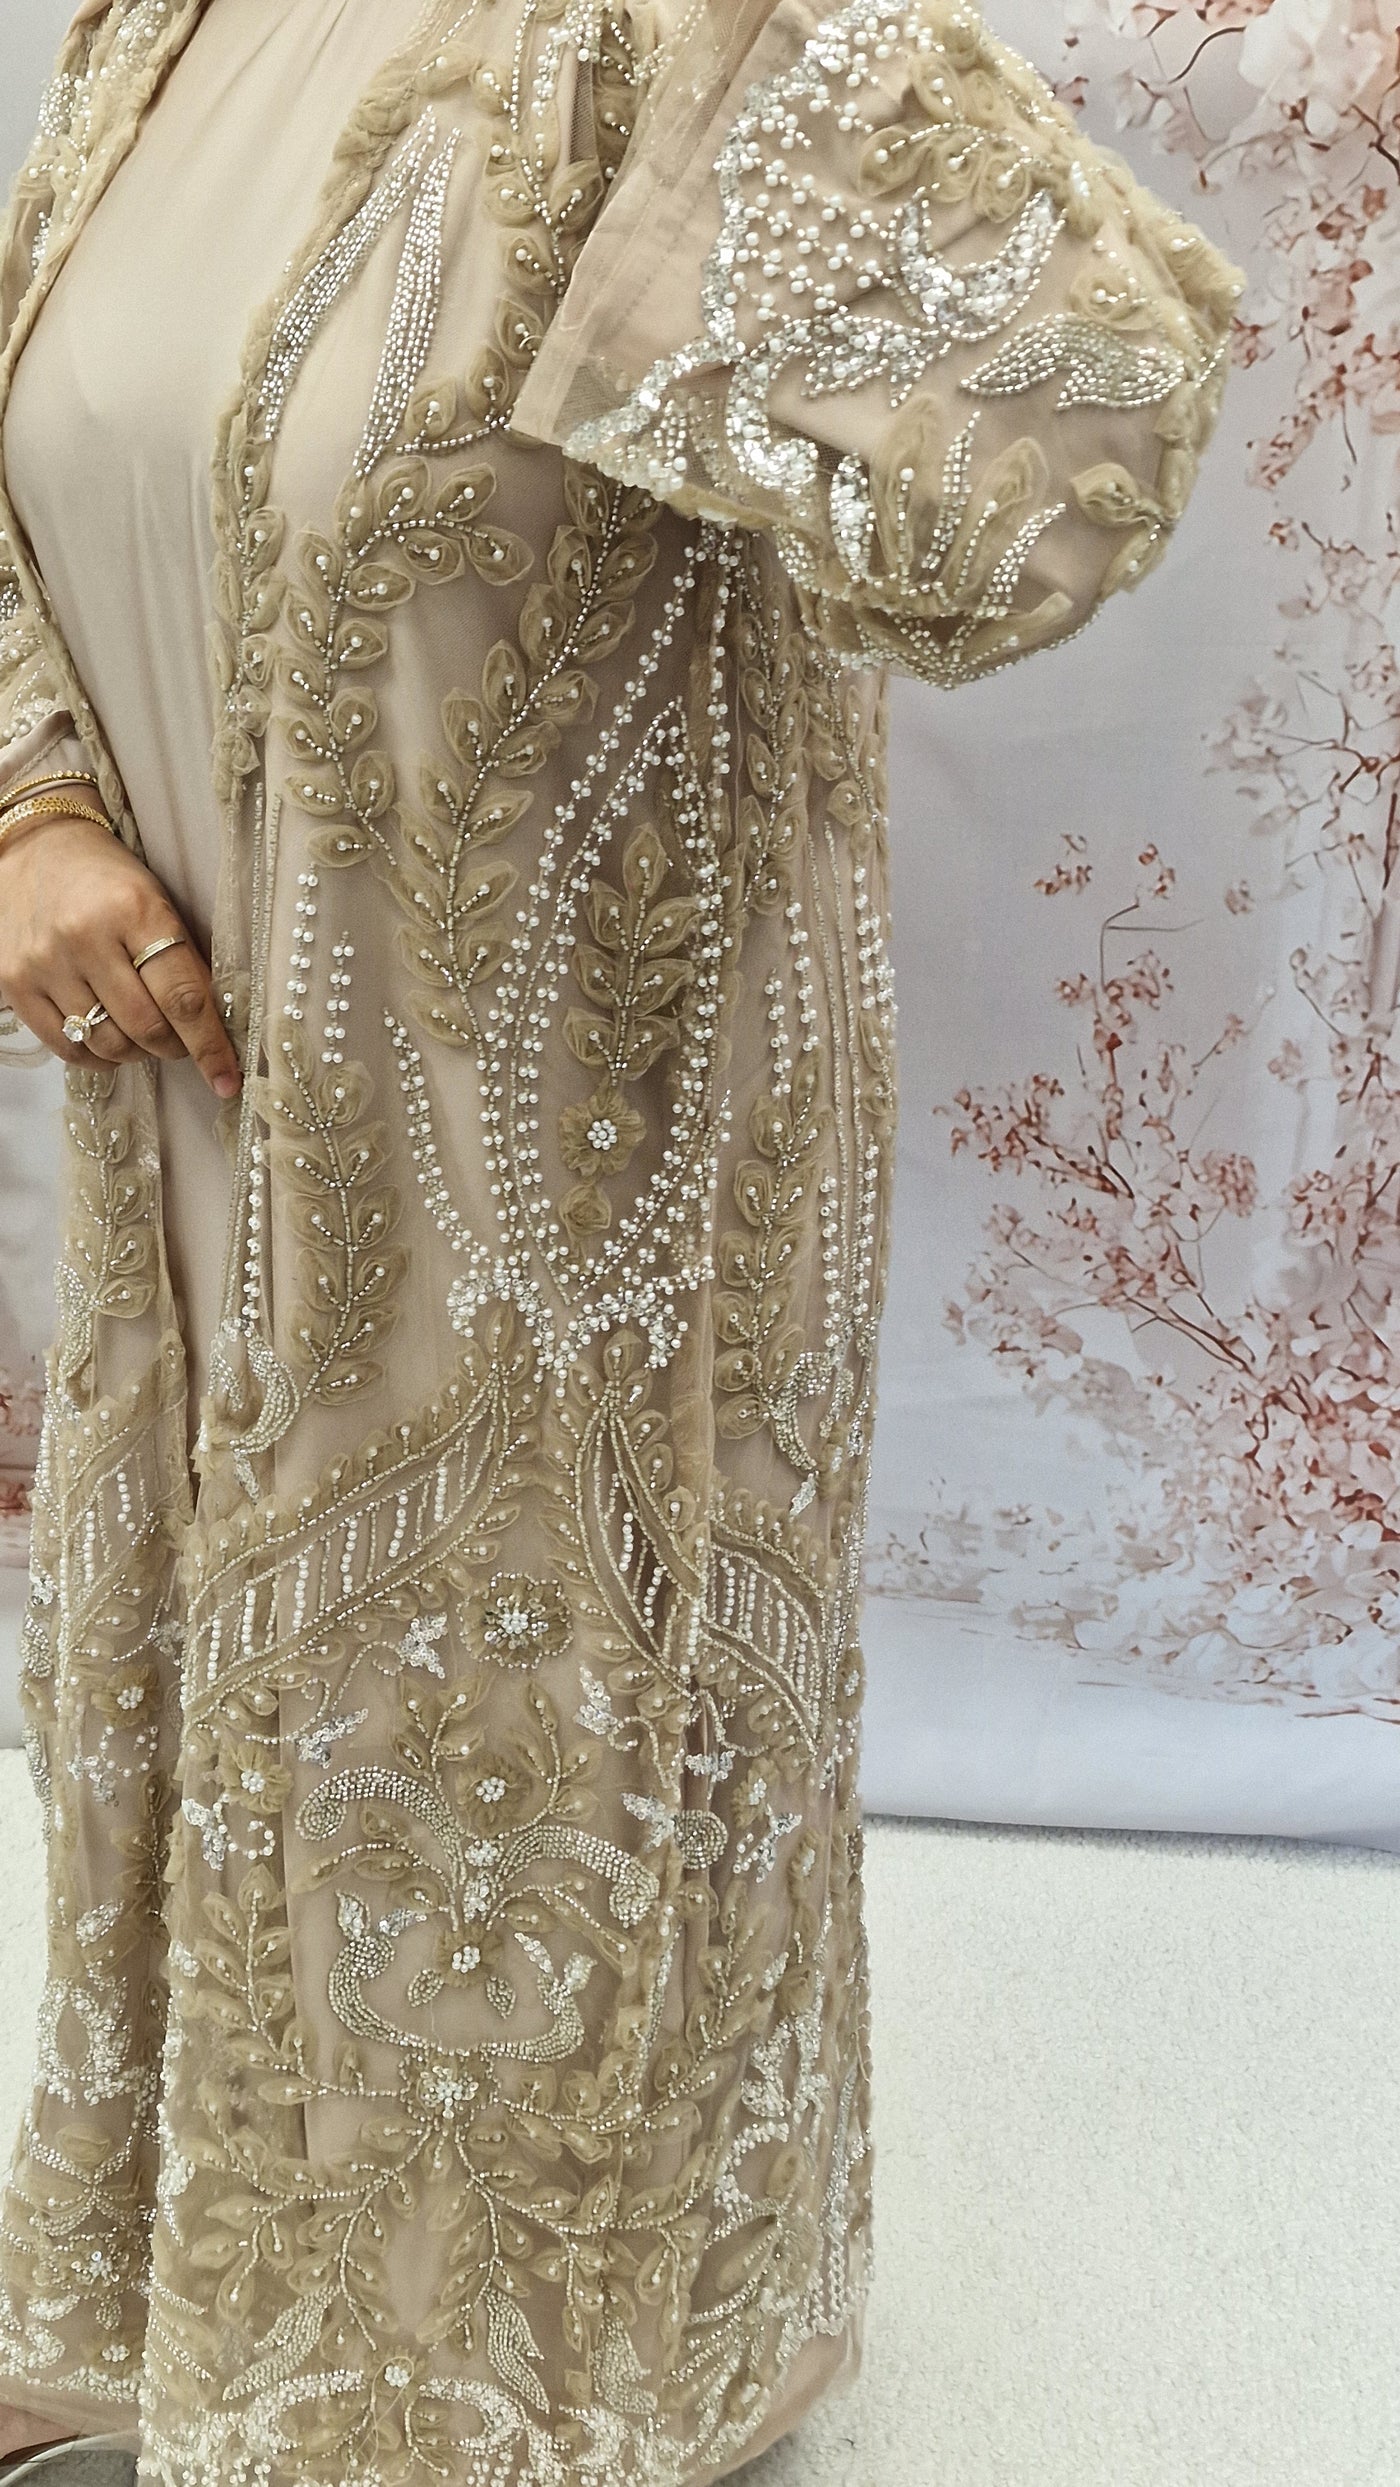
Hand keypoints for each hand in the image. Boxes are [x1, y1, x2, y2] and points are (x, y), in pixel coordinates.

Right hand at [0, 812, 241, 1096]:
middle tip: (181, 1040)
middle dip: (176, 1047)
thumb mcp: (158, 902)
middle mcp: (85, 937)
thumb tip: (217, 1028)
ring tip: (144, 1034)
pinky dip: (99, 1057)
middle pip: (147, 1027)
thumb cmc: (110, 879)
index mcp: (134, 909)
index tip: (228, 1080)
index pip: (183, 996)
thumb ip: (185, 961)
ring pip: (109, 1044)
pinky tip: (109, 1040)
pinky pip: (68, 1049)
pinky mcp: (16, 984)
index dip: (210, 1046)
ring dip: (138, 1052)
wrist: (36, 850)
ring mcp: (46, 963)